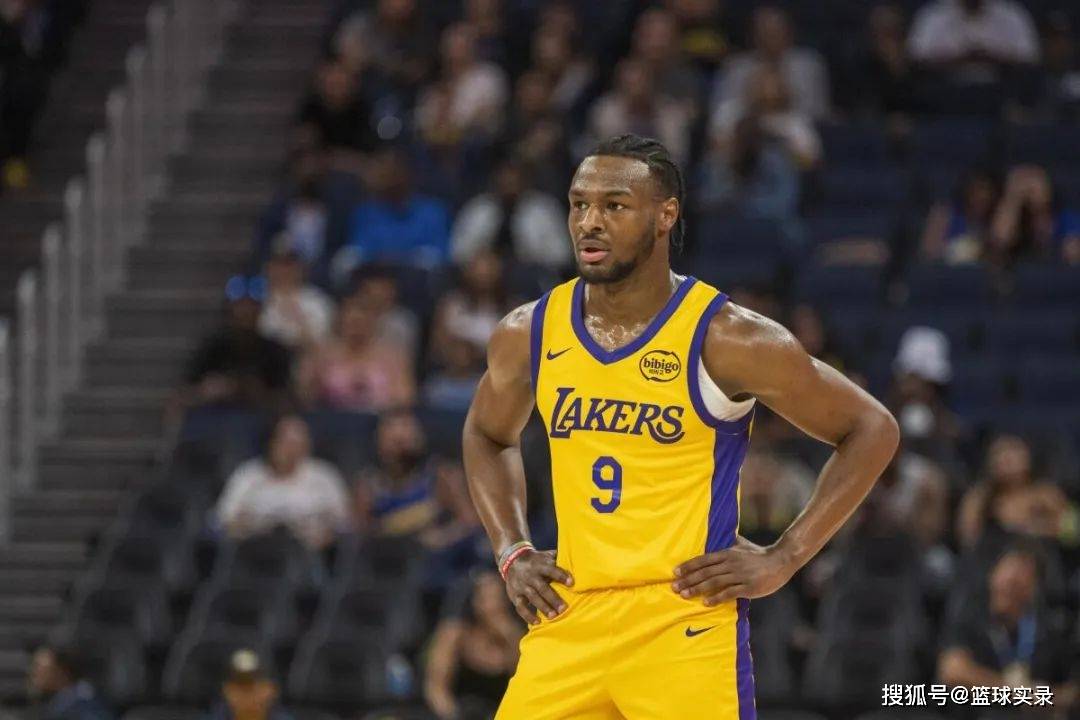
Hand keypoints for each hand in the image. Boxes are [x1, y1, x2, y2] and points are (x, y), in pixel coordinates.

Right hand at [504, 549, 573, 624]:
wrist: (512, 560)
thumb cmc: (537, 560)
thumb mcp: (545, 556)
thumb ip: (558, 558)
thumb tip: (578, 559)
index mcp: (539, 565)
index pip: (551, 569)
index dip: (561, 575)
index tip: (571, 583)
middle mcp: (530, 575)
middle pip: (542, 587)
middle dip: (553, 598)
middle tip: (564, 608)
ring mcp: (521, 585)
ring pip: (533, 597)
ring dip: (543, 607)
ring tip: (554, 616)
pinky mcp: (515, 595)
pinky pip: (520, 607)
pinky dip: (528, 615)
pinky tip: (537, 622)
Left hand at [672, 536, 796, 605]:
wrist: (780, 561)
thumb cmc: (759, 554)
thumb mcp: (742, 544)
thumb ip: (729, 541)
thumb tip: (720, 532)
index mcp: (728, 553)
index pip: (703, 559)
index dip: (688, 566)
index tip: (675, 572)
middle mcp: (731, 563)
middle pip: (705, 572)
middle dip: (688, 579)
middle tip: (674, 587)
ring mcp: (739, 575)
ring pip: (714, 582)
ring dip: (697, 589)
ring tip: (684, 595)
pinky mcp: (748, 587)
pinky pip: (729, 593)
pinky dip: (716, 597)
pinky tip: (706, 603)